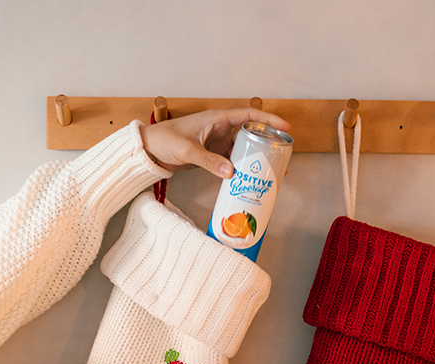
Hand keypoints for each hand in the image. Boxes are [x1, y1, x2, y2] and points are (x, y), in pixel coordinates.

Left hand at [139, 108, 291, 178]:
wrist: (149, 150)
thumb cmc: (165, 140)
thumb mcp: (188, 150)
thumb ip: (209, 161)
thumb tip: (232, 172)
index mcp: (217, 118)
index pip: (249, 115)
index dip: (269, 120)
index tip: (285, 128)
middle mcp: (220, 128)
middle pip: (251, 132)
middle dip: (268, 142)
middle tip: (283, 154)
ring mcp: (217, 142)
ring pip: (243, 147)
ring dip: (256, 157)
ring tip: (272, 170)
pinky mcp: (212, 155)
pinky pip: (232, 160)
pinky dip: (242, 167)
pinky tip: (250, 177)